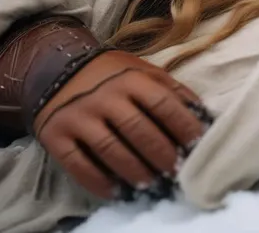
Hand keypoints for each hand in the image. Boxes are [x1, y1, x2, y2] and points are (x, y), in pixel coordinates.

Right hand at [32, 50, 209, 199]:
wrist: (56, 67)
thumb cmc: (110, 73)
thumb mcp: (141, 70)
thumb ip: (170, 89)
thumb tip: (202, 114)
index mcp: (131, 78)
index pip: (163, 104)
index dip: (184, 127)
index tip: (199, 147)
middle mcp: (105, 96)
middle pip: (139, 130)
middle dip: (162, 155)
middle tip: (177, 173)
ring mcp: (79, 115)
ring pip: (111, 150)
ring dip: (135, 172)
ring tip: (152, 184)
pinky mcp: (56, 134)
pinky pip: (79, 164)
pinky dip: (99, 182)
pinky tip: (116, 192)